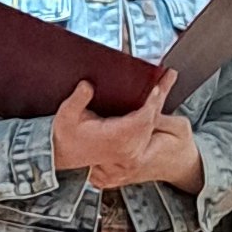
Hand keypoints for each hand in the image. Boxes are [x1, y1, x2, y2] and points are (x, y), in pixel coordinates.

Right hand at [50, 72, 195, 188]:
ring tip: (163, 85)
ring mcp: (130, 151)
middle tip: (168, 77)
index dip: (151, 102)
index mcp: (115, 138)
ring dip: (157, 105)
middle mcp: (127, 146)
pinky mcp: (130, 150)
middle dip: (160, 97)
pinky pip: (146, 131)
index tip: (156, 87)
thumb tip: (87, 85)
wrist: (63, 154)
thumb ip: (78, 100)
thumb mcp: (66, 116)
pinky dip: (151, 115)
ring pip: (151, 125)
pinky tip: (153, 102)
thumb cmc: (65, 136)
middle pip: (151, 120)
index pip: (142, 118)